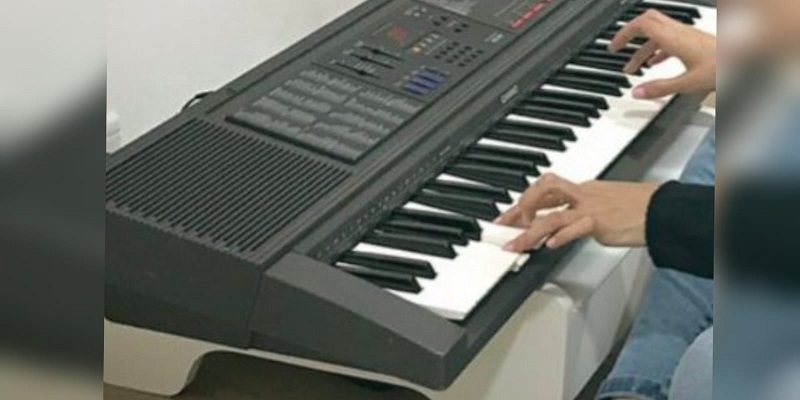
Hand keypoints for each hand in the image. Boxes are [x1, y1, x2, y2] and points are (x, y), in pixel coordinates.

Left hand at [494, 174, 659, 251]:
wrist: (660, 209)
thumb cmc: (637, 209)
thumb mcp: (602, 206)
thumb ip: (581, 214)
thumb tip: (566, 227)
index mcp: (581, 190)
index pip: (544, 191)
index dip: (523, 203)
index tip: (509, 216)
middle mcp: (581, 195)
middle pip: (540, 194)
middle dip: (518, 211)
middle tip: (503, 227)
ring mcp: (588, 208)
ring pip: (550, 216)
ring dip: (529, 233)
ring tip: (516, 246)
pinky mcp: (598, 222)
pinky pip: (575, 227)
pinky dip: (561, 235)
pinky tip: (550, 244)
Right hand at [610, 9, 716, 98]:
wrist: (747, 59)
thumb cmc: (723, 67)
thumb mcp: (687, 83)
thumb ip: (659, 88)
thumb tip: (635, 93)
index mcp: (673, 38)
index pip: (641, 24)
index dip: (624, 33)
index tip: (613, 46)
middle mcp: (679, 33)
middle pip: (647, 22)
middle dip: (629, 35)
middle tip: (617, 48)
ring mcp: (687, 36)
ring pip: (657, 33)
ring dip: (642, 48)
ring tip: (633, 67)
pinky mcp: (693, 42)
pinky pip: (668, 39)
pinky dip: (656, 50)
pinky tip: (655, 64)